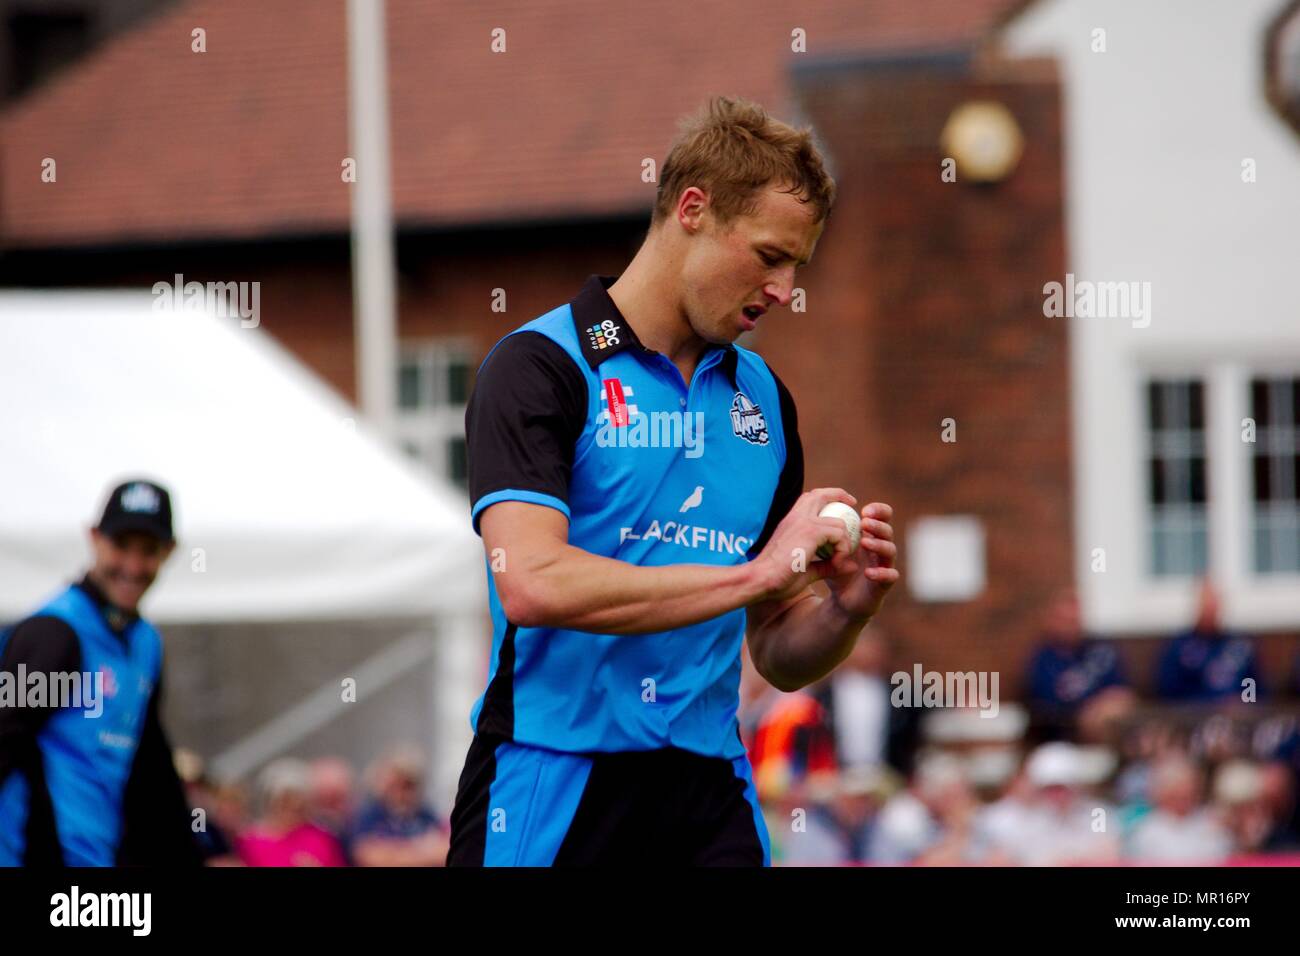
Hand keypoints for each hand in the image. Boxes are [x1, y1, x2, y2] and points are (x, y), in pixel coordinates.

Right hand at [751, 488, 858, 601]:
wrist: (761, 579)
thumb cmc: (778, 578)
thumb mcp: (807, 570)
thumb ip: (828, 566)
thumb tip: (851, 566)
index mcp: (791, 521)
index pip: (810, 500)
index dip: (828, 498)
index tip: (842, 507)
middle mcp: (796, 517)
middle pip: (821, 494)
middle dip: (840, 496)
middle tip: (852, 504)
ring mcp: (804, 521)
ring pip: (839, 522)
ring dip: (845, 541)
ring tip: (840, 559)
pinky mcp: (811, 531)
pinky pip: (839, 534)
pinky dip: (843, 549)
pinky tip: (836, 563)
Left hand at [822, 502, 898, 622]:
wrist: (841, 599)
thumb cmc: (836, 568)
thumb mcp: (828, 547)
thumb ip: (825, 529)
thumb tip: (812, 505)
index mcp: (869, 535)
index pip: (881, 516)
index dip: (877, 510)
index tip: (863, 509)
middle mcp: (880, 548)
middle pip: (887, 530)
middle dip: (877, 524)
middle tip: (864, 522)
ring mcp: (884, 565)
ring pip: (890, 550)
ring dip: (879, 544)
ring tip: (865, 542)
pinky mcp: (884, 584)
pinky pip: (890, 576)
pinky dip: (881, 573)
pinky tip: (868, 572)